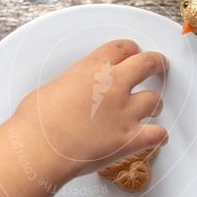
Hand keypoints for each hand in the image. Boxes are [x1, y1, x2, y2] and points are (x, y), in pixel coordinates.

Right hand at [11, 39, 168, 177]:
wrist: (39, 149)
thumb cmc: (36, 122)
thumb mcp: (52, 88)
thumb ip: (72, 85)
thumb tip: (72, 94)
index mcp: (92, 68)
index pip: (122, 48)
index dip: (132, 50)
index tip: (134, 53)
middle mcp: (114, 86)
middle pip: (148, 63)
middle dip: (156, 63)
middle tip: (159, 65)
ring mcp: (124, 112)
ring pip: (156, 100)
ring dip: (154, 104)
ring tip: (151, 108)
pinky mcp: (129, 139)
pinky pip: (157, 134)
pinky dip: (159, 136)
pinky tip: (158, 137)